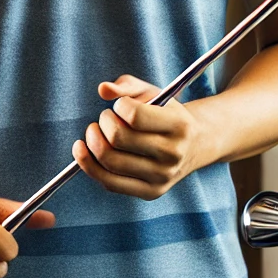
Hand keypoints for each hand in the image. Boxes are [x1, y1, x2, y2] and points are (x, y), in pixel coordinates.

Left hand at [72, 74, 208, 199]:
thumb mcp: (155, 93)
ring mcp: (162, 176)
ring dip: (93, 142)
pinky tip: (83, 151)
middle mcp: (173, 153)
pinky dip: (89, 166)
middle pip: (118, 139)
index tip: (119, 105)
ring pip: (110, 162)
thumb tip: (103, 89)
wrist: (194, 145)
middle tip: (104, 118)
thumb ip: (128, 85)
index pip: (134, 116)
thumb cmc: (167, 114)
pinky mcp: (151, 192)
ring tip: (95, 132)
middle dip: (102, 122)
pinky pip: (110, 183)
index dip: (118, 106)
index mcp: (179, 125)